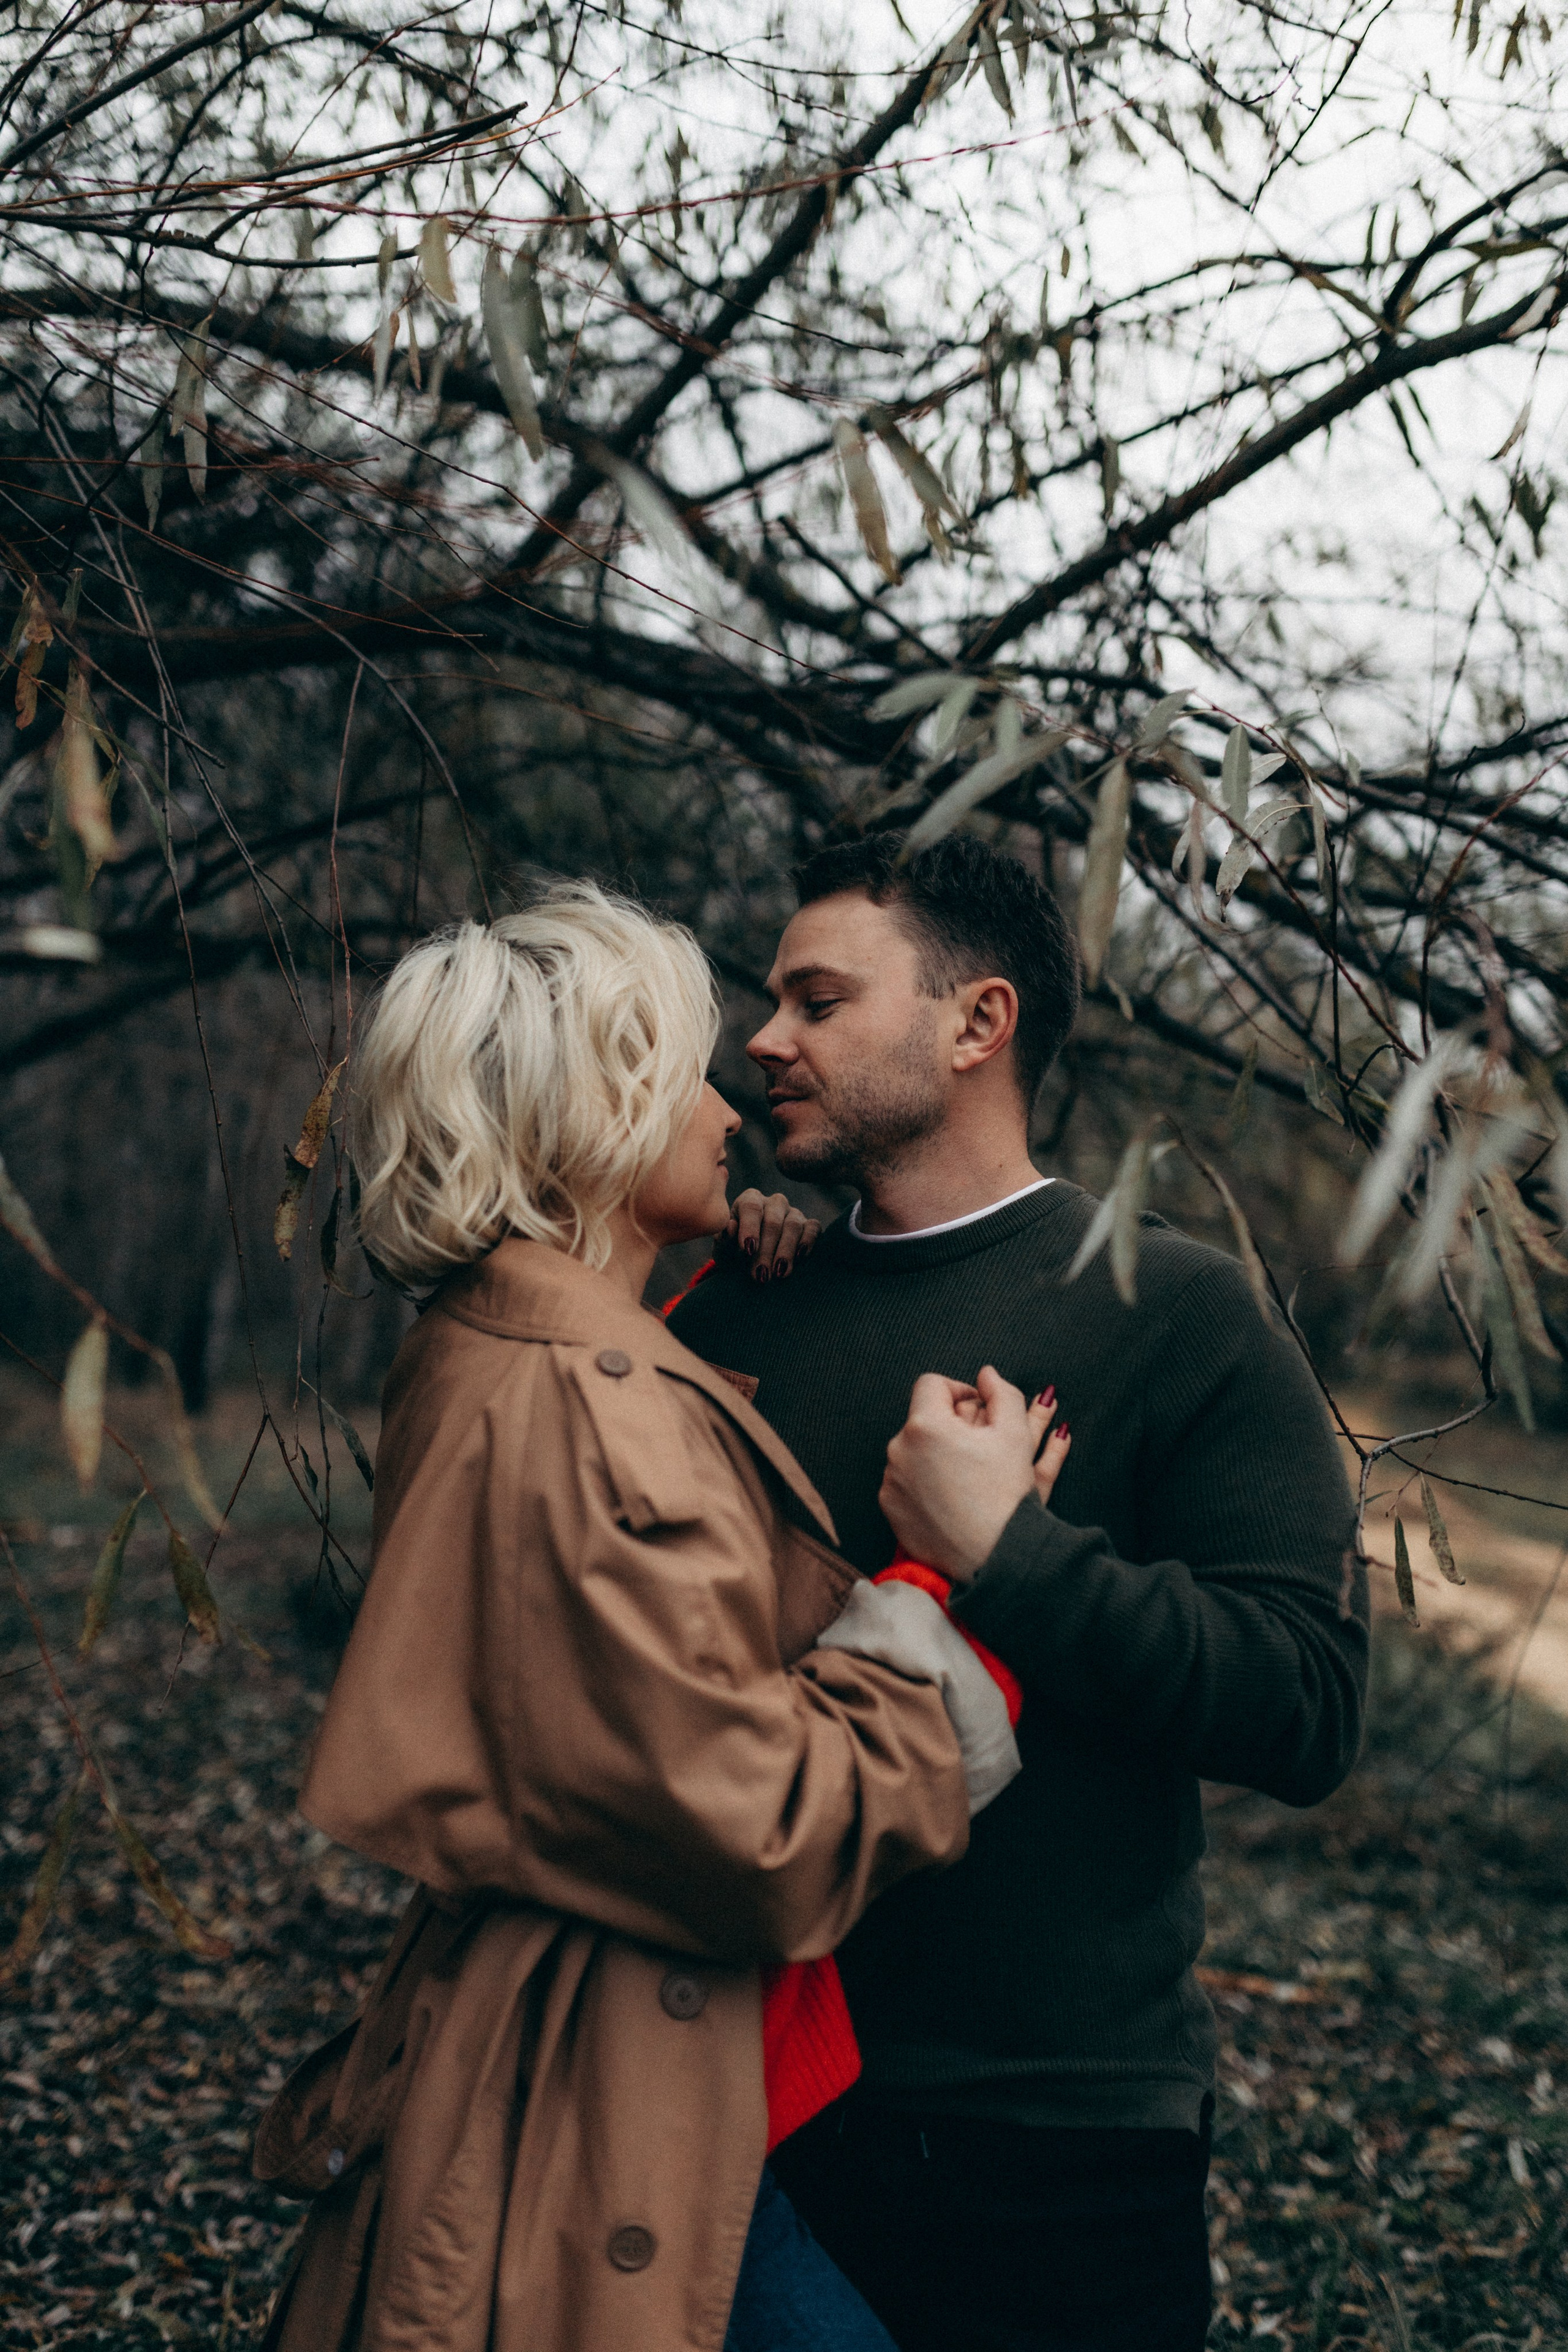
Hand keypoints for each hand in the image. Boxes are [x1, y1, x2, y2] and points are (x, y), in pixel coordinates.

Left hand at [723, 1188, 820, 1283]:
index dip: (750, 1228)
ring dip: (785, 1251)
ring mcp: (793, 1213)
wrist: (751, 1265)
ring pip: (793, 1225)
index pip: (751, 1208)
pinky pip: (813, 1228)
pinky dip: (808, 1242)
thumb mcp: (725, 1249)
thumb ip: (725, 1239)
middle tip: (761, 1274)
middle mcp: (774, 1203)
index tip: (747, 1250)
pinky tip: (800, 1257)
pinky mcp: (810, 1225)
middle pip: (773, 1221)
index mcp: (750, 1200)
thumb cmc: (734, 1253)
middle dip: (766, 1250)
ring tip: (779, 1273)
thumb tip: (730, 1227)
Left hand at [880, 1367, 1069, 1583]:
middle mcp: (898, 1450)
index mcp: (925, 1425)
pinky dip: (925, 1483)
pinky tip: (953, 1497)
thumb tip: (986, 1375)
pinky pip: (905, 1482)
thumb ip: (1001, 1392)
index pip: (932, 1384)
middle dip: (951, 1426)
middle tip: (981, 1447)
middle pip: (923, 1420)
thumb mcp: (1015, 1434)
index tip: (980, 1409)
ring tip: (969, 1476)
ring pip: (914, 1451)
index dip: (960, 1390)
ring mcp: (890, 1482)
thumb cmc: (1007, 1496)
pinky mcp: (890, 1510)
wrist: (997, 1558)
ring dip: (937, 1454)